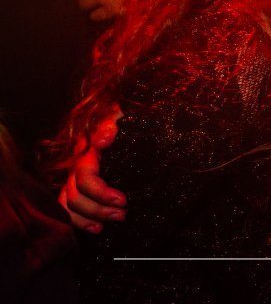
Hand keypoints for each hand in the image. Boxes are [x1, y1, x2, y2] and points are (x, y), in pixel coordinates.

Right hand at [57, 105, 125, 232]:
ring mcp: (72, 181)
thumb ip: (110, 125)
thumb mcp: (116, 120)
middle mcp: (75, 169)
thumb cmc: (118, 125)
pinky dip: (80, 223)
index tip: (123, 200)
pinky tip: (97, 228)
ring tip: (113, 221)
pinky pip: (68, 211)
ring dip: (90, 218)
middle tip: (122, 214)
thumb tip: (105, 136)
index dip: (101, 193)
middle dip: (100, 209)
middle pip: (76, 196)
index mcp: (85, 154)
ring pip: (69, 206)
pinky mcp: (76, 192)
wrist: (118, 127)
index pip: (85, 178)